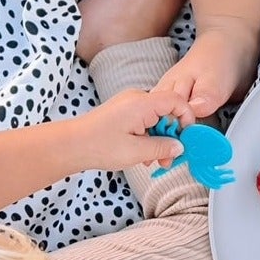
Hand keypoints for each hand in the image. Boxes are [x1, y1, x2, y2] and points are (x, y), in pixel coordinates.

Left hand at [81, 86, 195, 169]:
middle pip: (168, 111)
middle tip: (170, 159)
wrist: (71, 145)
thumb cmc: (99, 146)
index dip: (187, 119)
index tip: (188, 138)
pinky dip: (149, 136)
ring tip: (155, 160)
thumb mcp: (136, 151)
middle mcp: (137, 99)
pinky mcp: (123, 112)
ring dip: (161, 139)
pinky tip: (144, 154)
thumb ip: (163, 147)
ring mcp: (129, 104)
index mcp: (142, 103)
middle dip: (173, 135)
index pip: (177, 101)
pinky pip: (145, 121)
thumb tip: (180, 147)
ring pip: (157, 119)